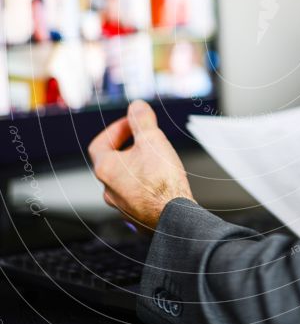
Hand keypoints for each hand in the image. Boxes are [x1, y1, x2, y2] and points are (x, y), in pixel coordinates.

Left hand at [88, 99, 195, 230]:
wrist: (174, 217)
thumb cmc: (161, 183)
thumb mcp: (152, 140)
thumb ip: (142, 120)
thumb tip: (137, 107)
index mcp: (106, 170)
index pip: (100, 143)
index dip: (115, 130)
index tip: (131, 123)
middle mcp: (109, 190)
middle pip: (113, 162)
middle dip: (128, 146)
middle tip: (145, 139)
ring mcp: (122, 206)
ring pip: (125, 180)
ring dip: (137, 166)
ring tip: (156, 159)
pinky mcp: (137, 217)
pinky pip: (137, 196)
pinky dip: (145, 184)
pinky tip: (161, 182)